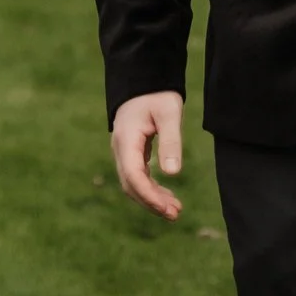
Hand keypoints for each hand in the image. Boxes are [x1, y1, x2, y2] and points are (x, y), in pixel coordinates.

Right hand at [110, 91, 184, 220]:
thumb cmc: (158, 94)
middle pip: (130, 184)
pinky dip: (150, 189)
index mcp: (126, 139)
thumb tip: (173, 173)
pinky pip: (137, 176)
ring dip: (151, 199)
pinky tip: (167, 197)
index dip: (149, 195)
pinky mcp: (131, 152)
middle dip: (151, 202)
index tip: (167, 208)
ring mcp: (123, 151)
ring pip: (132, 183)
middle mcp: (120, 149)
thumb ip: (171, 141)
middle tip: (175, 214)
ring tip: (175, 211)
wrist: (144, 81)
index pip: (133, 175)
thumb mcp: (169, 114)